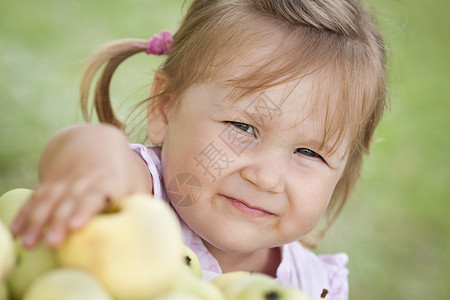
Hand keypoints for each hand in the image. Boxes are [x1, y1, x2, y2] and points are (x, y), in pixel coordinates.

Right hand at [11, 124, 151, 247]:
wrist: (95, 140)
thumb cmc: (122, 171)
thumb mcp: (135, 182)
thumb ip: (139, 203)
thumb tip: (151, 227)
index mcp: (108, 181)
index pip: (94, 196)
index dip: (84, 210)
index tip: (75, 225)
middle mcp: (83, 181)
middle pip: (68, 202)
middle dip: (58, 222)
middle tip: (51, 242)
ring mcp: (64, 181)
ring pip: (48, 202)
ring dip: (37, 222)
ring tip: (28, 242)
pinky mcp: (50, 184)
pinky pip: (35, 198)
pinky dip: (25, 214)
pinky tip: (16, 230)